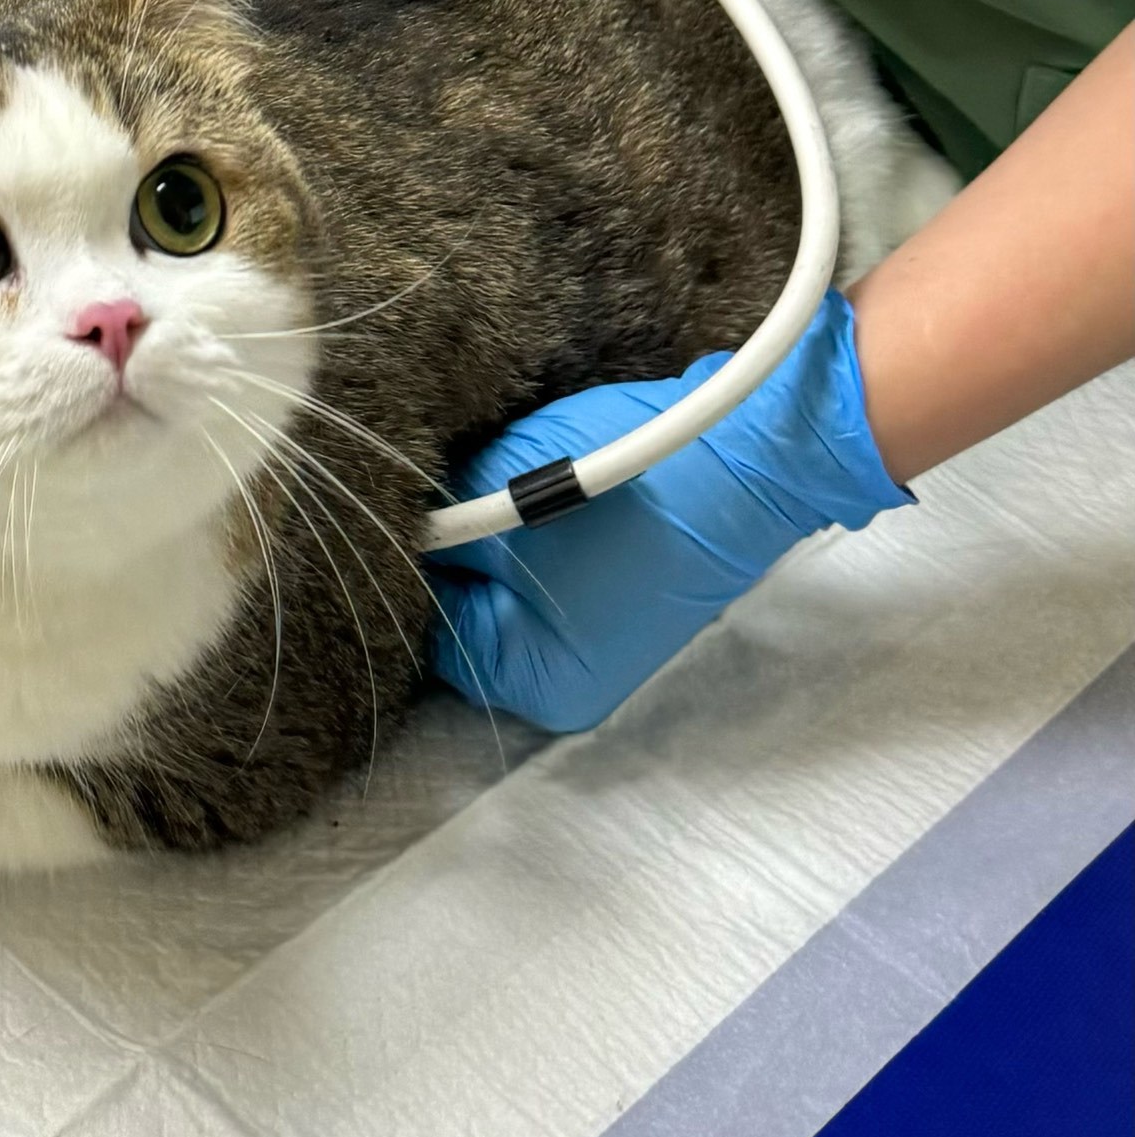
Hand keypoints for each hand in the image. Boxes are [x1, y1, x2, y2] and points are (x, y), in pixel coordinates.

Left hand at [425, 291, 910, 734]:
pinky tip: (530, 481)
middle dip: (451, 545)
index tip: (390, 504)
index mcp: (533, 680)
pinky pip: (546, 566)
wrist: (747, 457)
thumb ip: (435, 523)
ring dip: (492, 529)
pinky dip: (532, 527)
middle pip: (467, 607)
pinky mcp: (616, 593)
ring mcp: (595, 638)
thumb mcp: (502, 495)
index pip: (430, 626)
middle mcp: (564, 679)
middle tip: (437, 478)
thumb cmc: (626, 484)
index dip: (407, 560)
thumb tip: (393, 528)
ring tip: (490, 473)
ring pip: (505, 580)